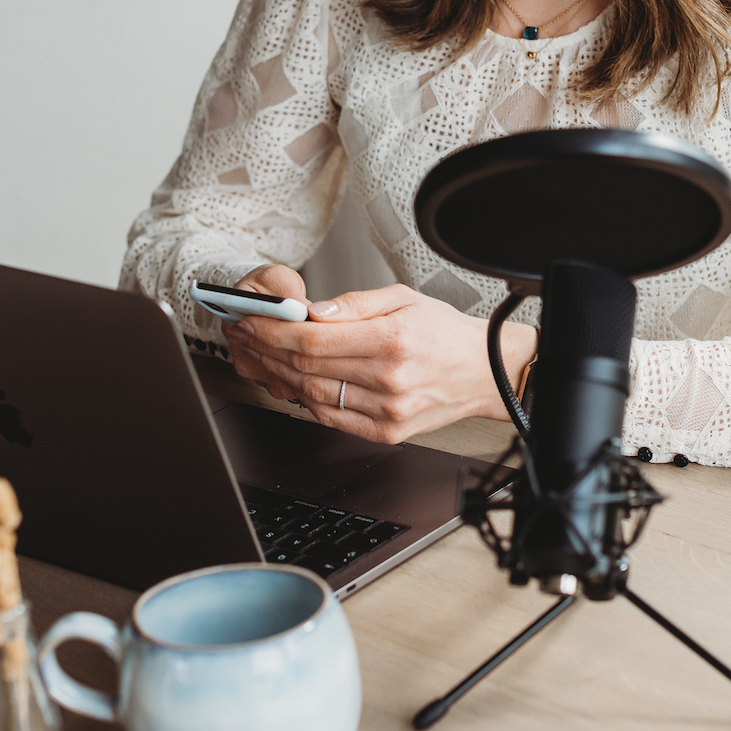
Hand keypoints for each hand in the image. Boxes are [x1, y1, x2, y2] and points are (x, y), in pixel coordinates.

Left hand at [225, 277, 538, 443]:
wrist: (483, 371)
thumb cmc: (445, 333)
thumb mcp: (403, 298)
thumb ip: (353, 304)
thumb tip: (312, 311)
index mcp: (392, 341)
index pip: (314, 339)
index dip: (273, 331)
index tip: (252, 321)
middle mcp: (389, 380)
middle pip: (306, 367)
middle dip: (267, 350)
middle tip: (247, 335)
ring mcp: (387, 411)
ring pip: (312, 395)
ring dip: (279, 375)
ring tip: (263, 355)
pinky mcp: (386, 432)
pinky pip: (331, 417)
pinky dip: (306, 399)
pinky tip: (295, 381)